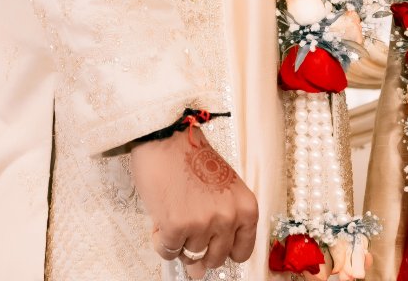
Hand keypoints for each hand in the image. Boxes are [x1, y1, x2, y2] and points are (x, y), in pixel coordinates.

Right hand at [129, 126, 257, 277]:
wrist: (166, 138)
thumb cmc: (192, 157)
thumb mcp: (222, 188)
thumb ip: (220, 224)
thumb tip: (200, 268)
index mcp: (246, 208)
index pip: (242, 251)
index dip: (225, 250)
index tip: (214, 244)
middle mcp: (228, 218)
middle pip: (216, 259)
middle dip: (200, 250)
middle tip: (189, 229)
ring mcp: (203, 224)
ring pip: (190, 257)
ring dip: (179, 242)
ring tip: (174, 214)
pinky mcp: (176, 227)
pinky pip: (168, 252)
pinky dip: (161, 241)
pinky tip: (162, 218)